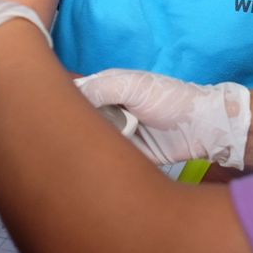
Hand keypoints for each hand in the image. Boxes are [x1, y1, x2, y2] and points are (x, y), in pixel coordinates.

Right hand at [75, 69, 251, 169]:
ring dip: (85, 149)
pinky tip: (92, 167)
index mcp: (106, 89)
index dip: (62, 105)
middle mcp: (107, 111)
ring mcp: (116, 134)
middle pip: (78, 122)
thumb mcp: (133, 85)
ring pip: (89, 143)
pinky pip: (105, 161)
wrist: (200, 127)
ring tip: (79, 156)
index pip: (74, 95)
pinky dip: (100, 163)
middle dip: (72, 131)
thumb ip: (101, 88)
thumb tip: (71, 99)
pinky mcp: (126, 155)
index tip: (51, 116)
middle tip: (67, 141)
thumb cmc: (168, 98)